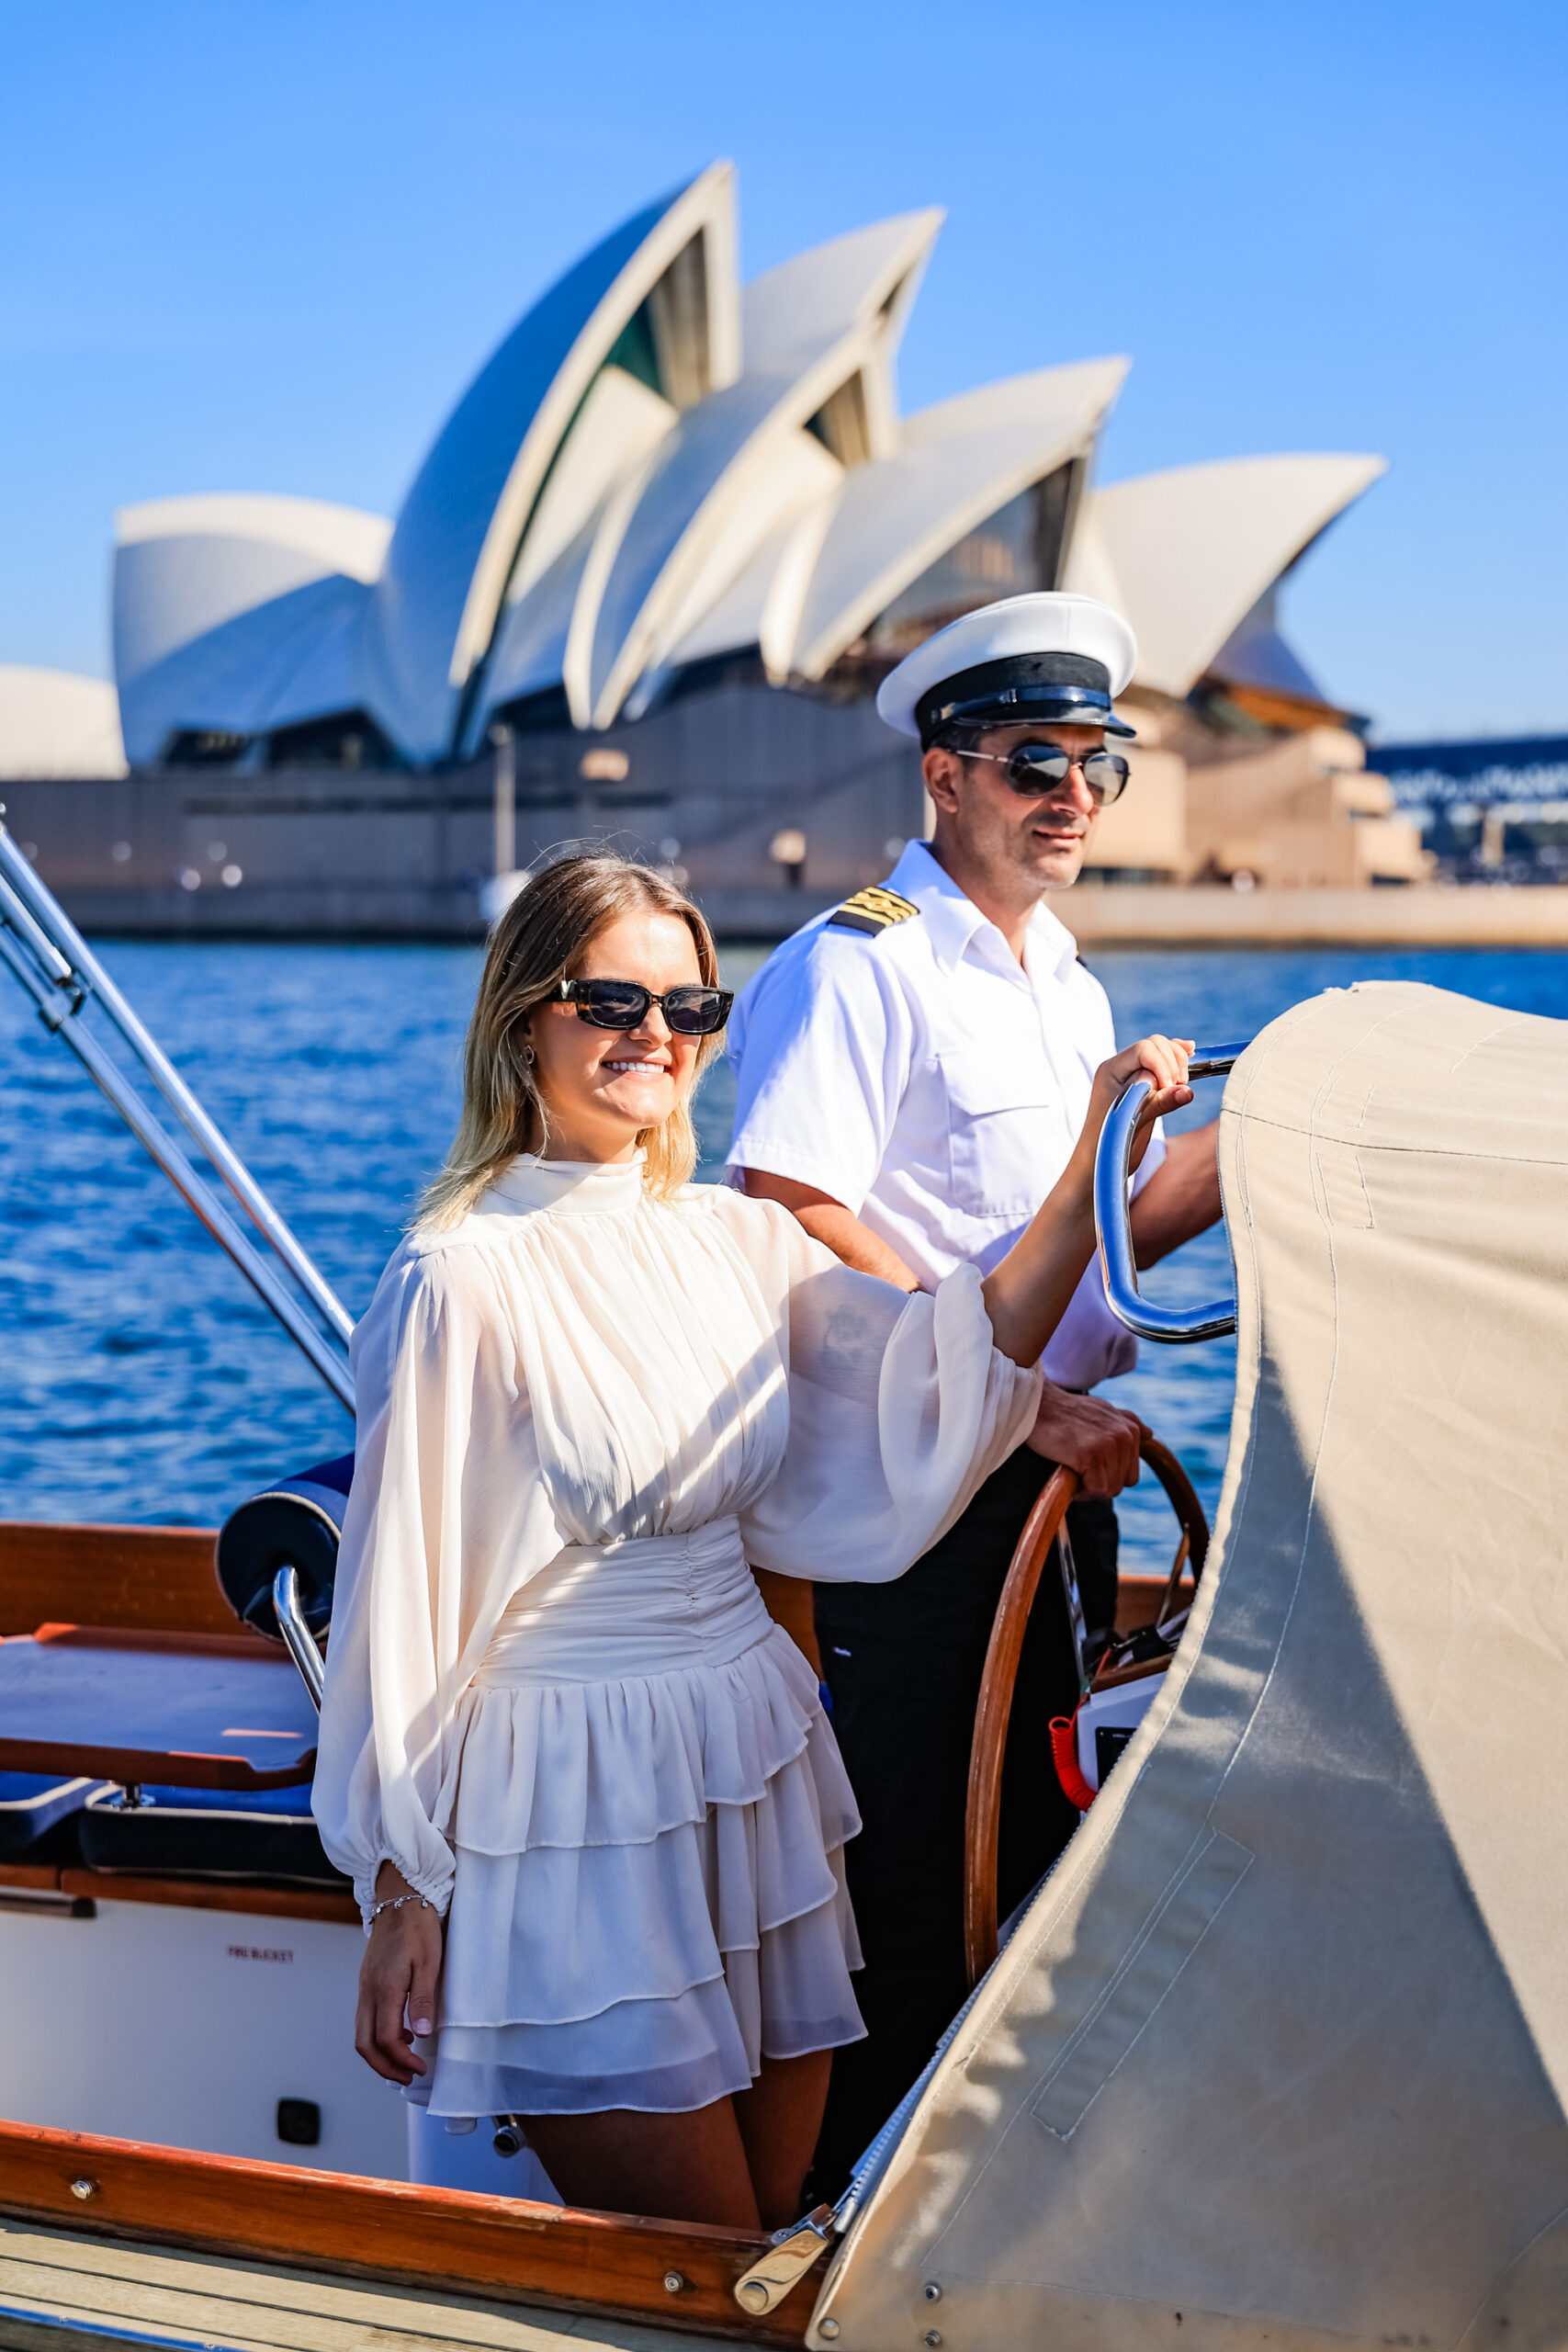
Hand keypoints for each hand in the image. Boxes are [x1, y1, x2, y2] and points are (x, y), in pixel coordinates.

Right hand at [355, 1864, 444, 2084]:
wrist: (400, 1897)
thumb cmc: (418, 1926)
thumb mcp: (429, 1961)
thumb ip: (422, 1999)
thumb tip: (420, 2036)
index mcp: (384, 1988)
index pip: (385, 2039)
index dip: (401, 2060)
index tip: (420, 2068)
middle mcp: (368, 1991)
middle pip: (364, 2044)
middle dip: (385, 2066)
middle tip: (409, 2076)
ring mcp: (364, 1987)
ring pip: (361, 2034)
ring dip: (380, 2054)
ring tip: (405, 2061)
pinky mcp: (366, 1983)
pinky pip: (365, 2019)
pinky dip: (378, 2036)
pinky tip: (402, 2032)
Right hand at [1026, 1383, 1147, 1497]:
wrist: (1038, 1405)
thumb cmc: (1066, 1411)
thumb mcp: (1103, 1410)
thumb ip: (1127, 1422)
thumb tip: (1149, 1434)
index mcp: (1131, 1429)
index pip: (1130, 1473)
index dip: (1107, 1475)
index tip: (1087, 1465)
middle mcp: (1125, 1436)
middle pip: (1121, 1483)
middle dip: (1100, 1482)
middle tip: (1078, 1469)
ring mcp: (1110, 1445)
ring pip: (1109, 1489)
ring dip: (1089, 1487)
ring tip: (1071, 1469)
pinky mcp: (1092, 1455)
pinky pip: (1096, 1490)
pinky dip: (1081, 1491)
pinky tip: (1068, 1475)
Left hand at [1081, 1035, 1194, 1176]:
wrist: (1096, 1162)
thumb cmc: (1107, 1145)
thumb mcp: (1135, 1124)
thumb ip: (1159, 1104)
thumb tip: (1187, 1091)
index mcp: (1111, 1071)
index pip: (1143, 1049)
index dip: (1162, 1064)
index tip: (1170, 1087)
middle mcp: (1120, 1068)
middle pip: (1154, 1044)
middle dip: (1172, 1061)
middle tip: (1179, 1087)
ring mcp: (1131, 1074)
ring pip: (1160, 1050)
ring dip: (1177, 1061)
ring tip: (1182, 1083)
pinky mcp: (1143, 1083)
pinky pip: (1161, 1062)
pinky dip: (1176, 1058)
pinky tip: (1190, 1052)